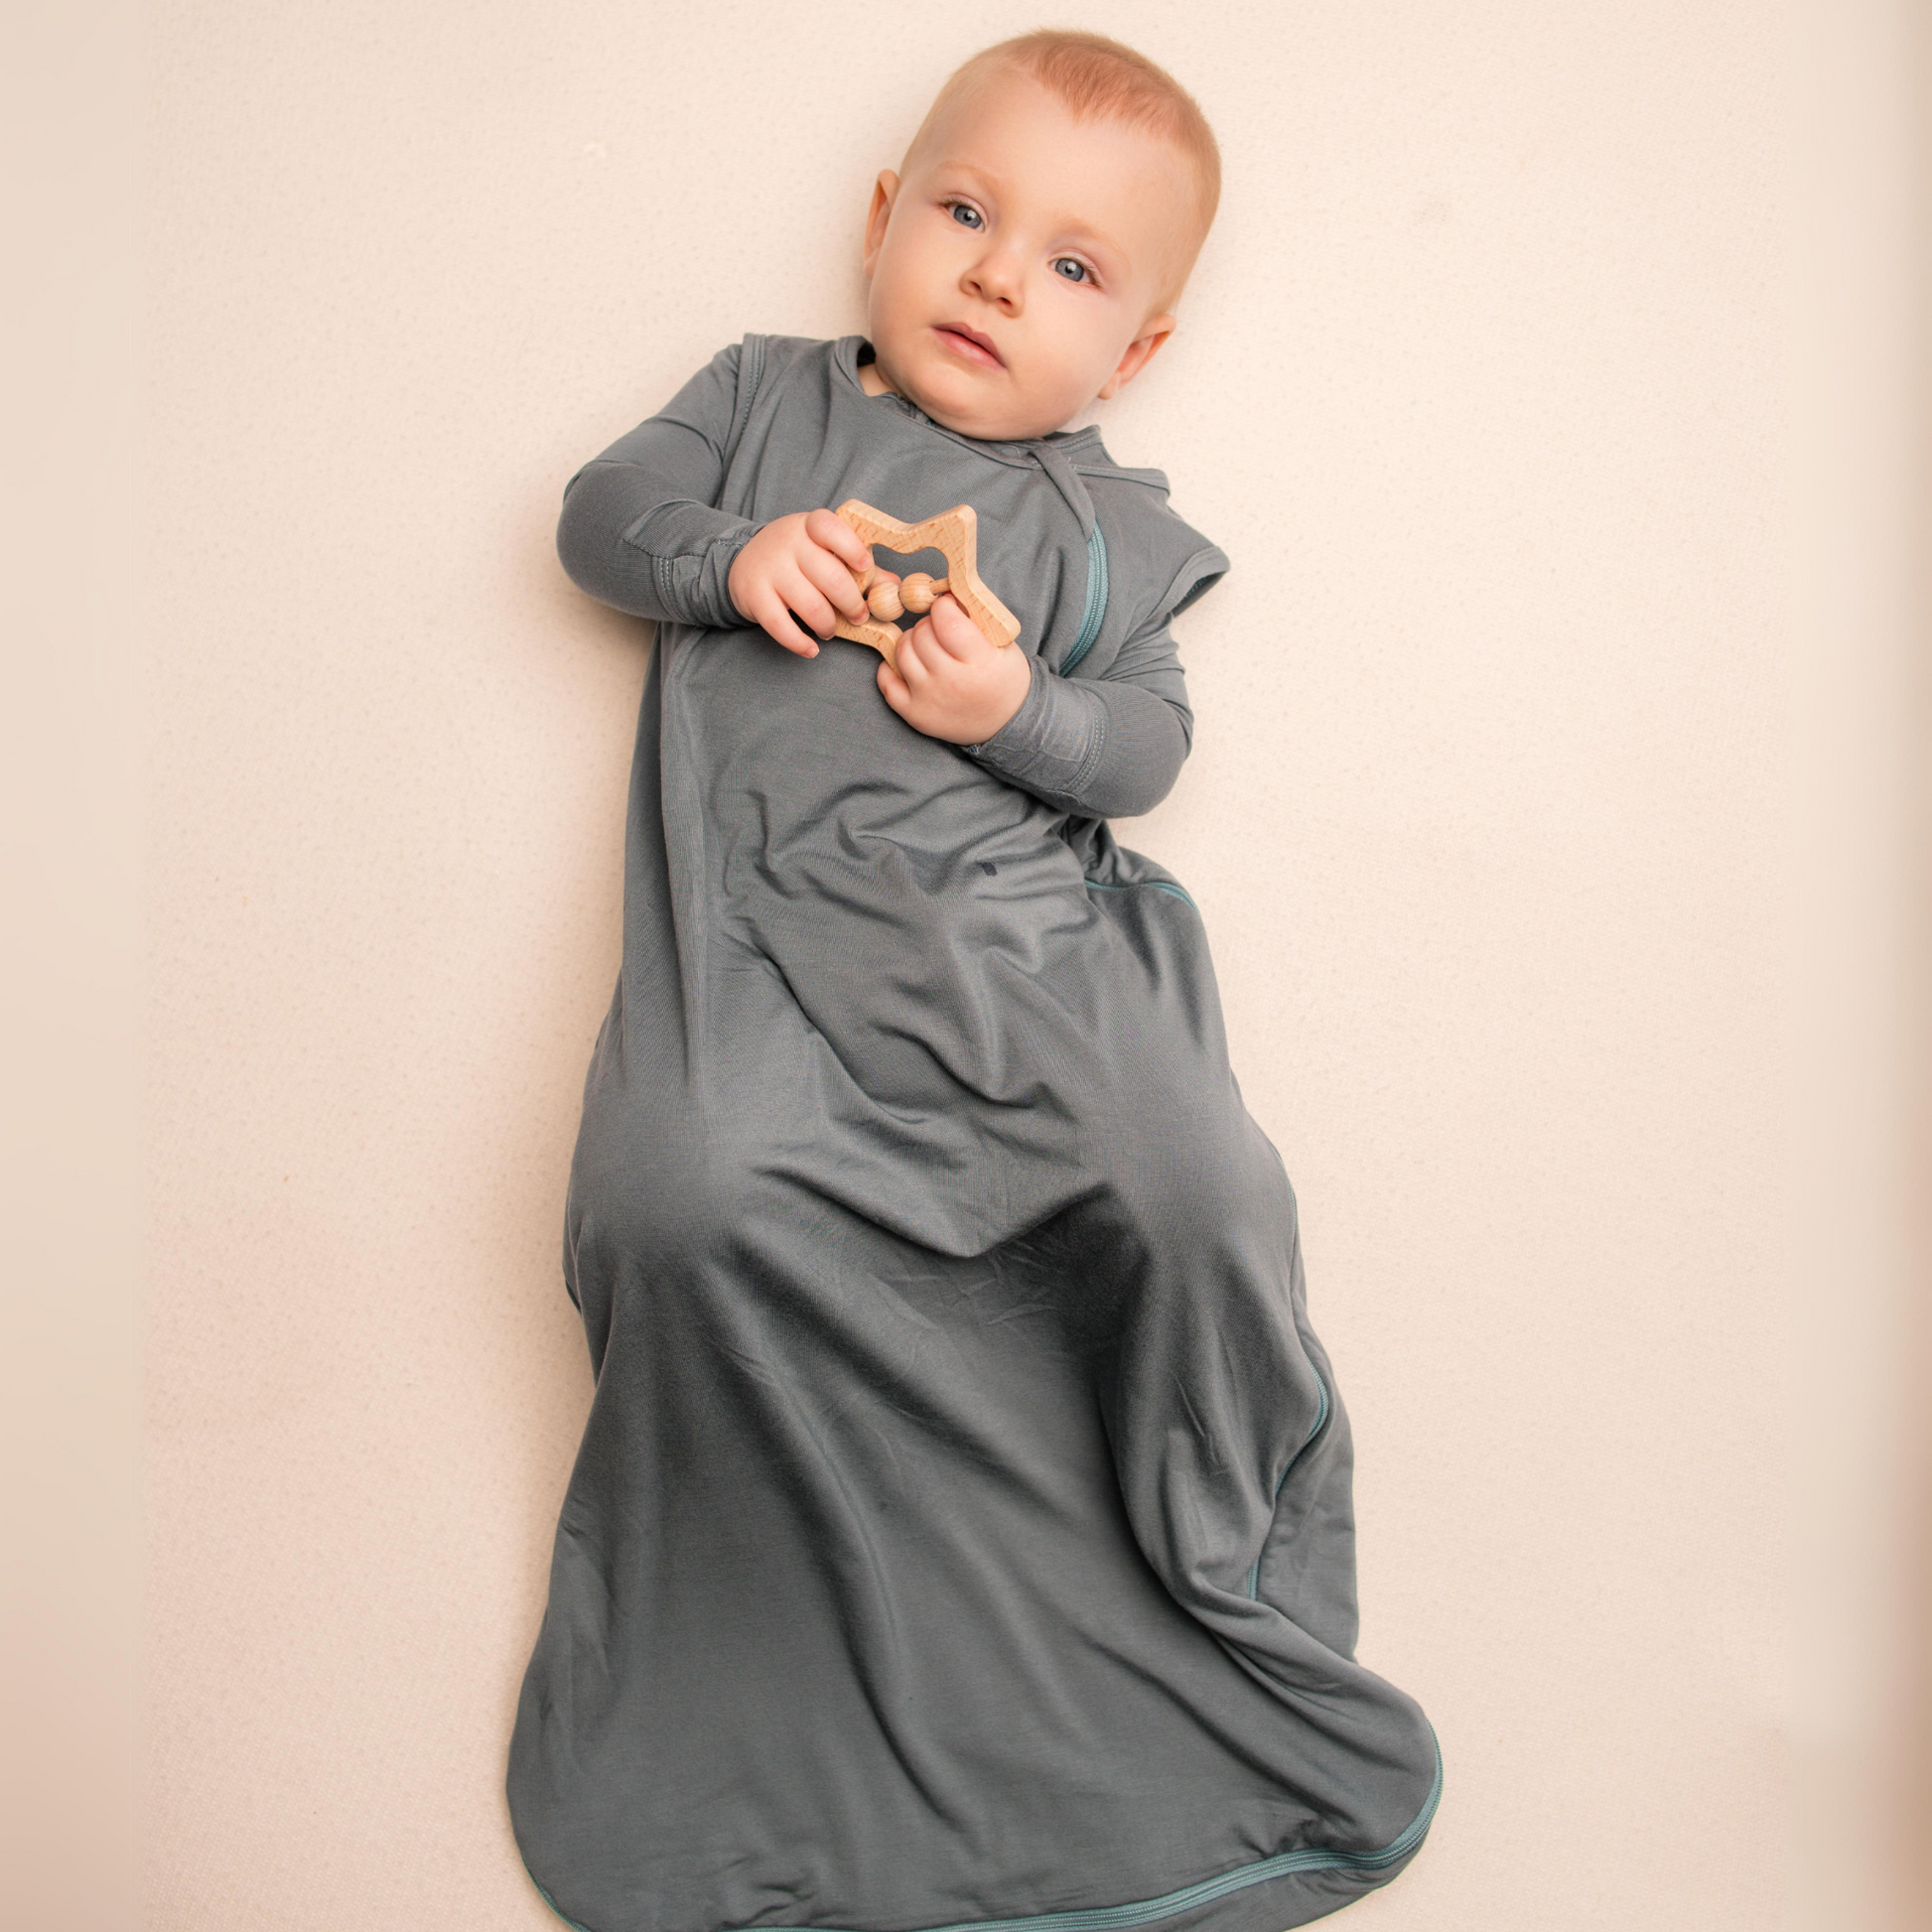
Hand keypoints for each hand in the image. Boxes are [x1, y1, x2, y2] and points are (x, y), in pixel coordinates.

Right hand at [728, 509, 874, 657]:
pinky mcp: (753, 595)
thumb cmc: (797, 558)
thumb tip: (895, 587)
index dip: (852, 549)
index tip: (865, 567)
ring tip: (829, 629)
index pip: (831, 530)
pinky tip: (811, 649)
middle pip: (830, 577)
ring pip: (810, 605)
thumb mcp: (824, 551)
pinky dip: (799, 643)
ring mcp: (769, 568)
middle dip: (852, 604)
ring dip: (828, 625)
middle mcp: (788, 543)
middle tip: (858, 616)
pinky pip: (780, 625)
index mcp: (810, 526)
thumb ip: (858, 567)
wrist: (744, 562)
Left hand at [876, 592, 1032, 744]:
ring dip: (911, 641)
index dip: (943, 606)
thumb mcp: (1002, 645)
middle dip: (929, 623)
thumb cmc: (1003, 678)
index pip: (947, 621)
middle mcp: (952, 682)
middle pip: (922, 634)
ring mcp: (929, 699)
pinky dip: (891, 667)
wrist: (1006, 723)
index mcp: (980, 662)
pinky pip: (886, 681)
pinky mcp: (914, 713)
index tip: (947, 607)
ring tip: (926, 645)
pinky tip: (909, 664)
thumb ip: (976, 619)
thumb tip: (944, 592)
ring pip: (902, 652)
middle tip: (940, 629)